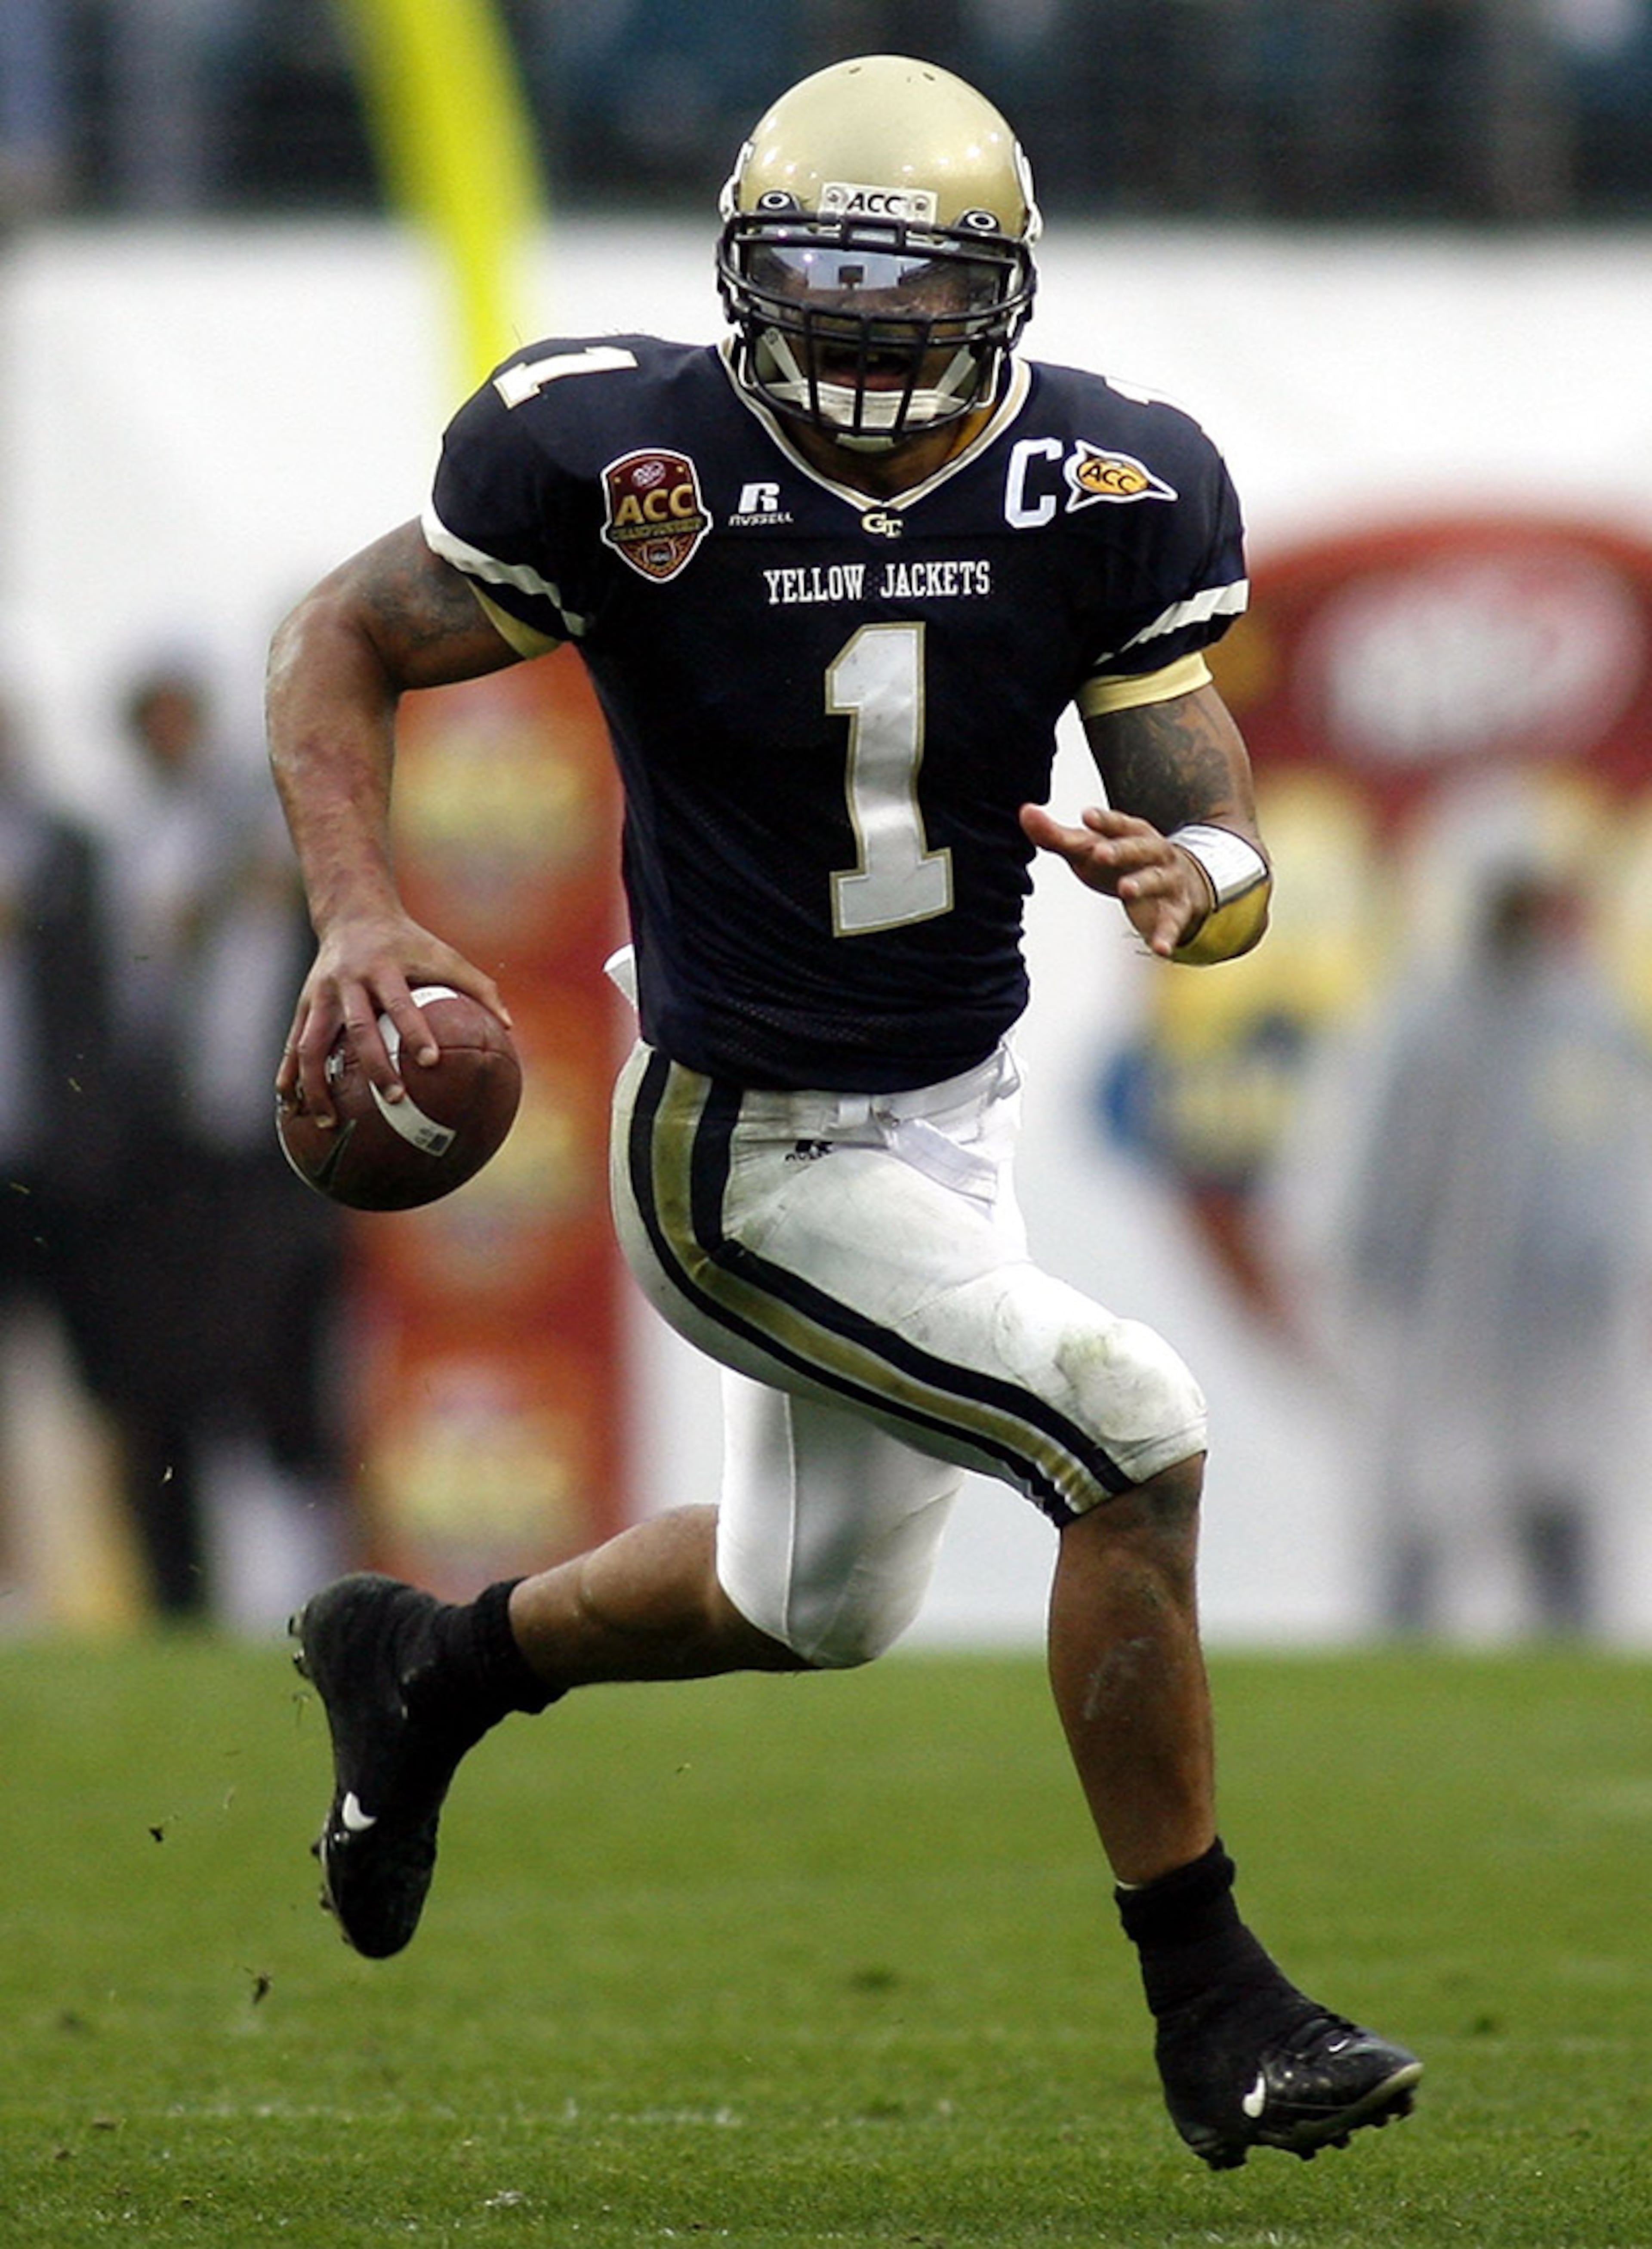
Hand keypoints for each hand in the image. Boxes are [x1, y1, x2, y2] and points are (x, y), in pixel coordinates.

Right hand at [275, 905, 511, 1126]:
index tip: (431, 1061)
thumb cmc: (408, 941)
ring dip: (318, 1084)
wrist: (353, 913)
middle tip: (394, 1099)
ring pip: (311, 1044)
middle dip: (375, 1065)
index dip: (414, 1031)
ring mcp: (321, 995)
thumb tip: (509, 1026)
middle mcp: (348, 982)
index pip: (401, 1003)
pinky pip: (293, 1045)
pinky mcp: (304, 1006)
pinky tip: (290, 1105)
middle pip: (358, 1029)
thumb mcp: (443, 954)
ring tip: (330, 1122)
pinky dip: (290, 1076)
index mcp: (384, 968)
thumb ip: (478, 986)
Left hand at [1019, 802, 1211, 959]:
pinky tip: (1160, 948)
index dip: (1103, 820)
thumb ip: (1057, 835)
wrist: (1178, 883)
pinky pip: (1173, 923)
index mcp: (1133, 833)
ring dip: (1142, 883)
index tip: (1085, 816)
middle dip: (1121, 850)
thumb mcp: (1090, 848)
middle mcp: (1155, 853)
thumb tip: (1025, 812)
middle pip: (1140, 848)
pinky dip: (1167, 935)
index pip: (1118, 824)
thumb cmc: (1122, 862)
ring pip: (1157, 880)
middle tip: (1100, 854)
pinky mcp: (1176, 911)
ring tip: (1126, 889)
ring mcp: (1168, 881)